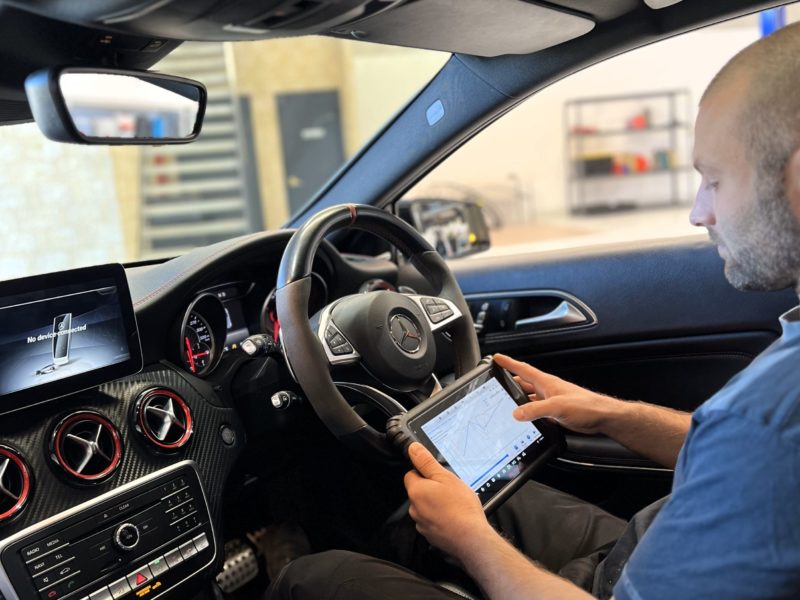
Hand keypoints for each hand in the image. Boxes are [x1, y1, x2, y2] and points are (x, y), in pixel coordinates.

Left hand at [404, 442, 493, 558]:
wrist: (471, 539)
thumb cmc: (461, 508)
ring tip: (454, 505)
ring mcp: (421, 524)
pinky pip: (432, 521)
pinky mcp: (430, 536)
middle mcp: (414, 509)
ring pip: (426, 507)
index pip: (411, 474)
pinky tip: (454, 517)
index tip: (438, 475)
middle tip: (450, 490)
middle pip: (419, 491)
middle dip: (432, 489)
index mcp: (416, 491)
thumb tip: (413, 449)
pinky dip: (440, 518)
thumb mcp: (446, 477)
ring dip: (436, 504)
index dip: (424, 472)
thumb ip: (426, 462)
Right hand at [493, 353, 620, 434]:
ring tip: (505, 403)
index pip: (523, 369)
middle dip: (509, 382)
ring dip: (518, 400)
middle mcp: (547, 390)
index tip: (496, 358)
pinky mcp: (555, 413)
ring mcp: (551, 401)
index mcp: (546, 382)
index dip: (508, 363)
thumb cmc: (586, 406)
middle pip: (523, 384)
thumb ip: (536, 410)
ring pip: (529, 398)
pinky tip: (524, 419)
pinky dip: (528, 413)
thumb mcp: (557, 406)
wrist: (602, 417)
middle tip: (496, 382)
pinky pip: (537, 411)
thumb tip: (516, 413)